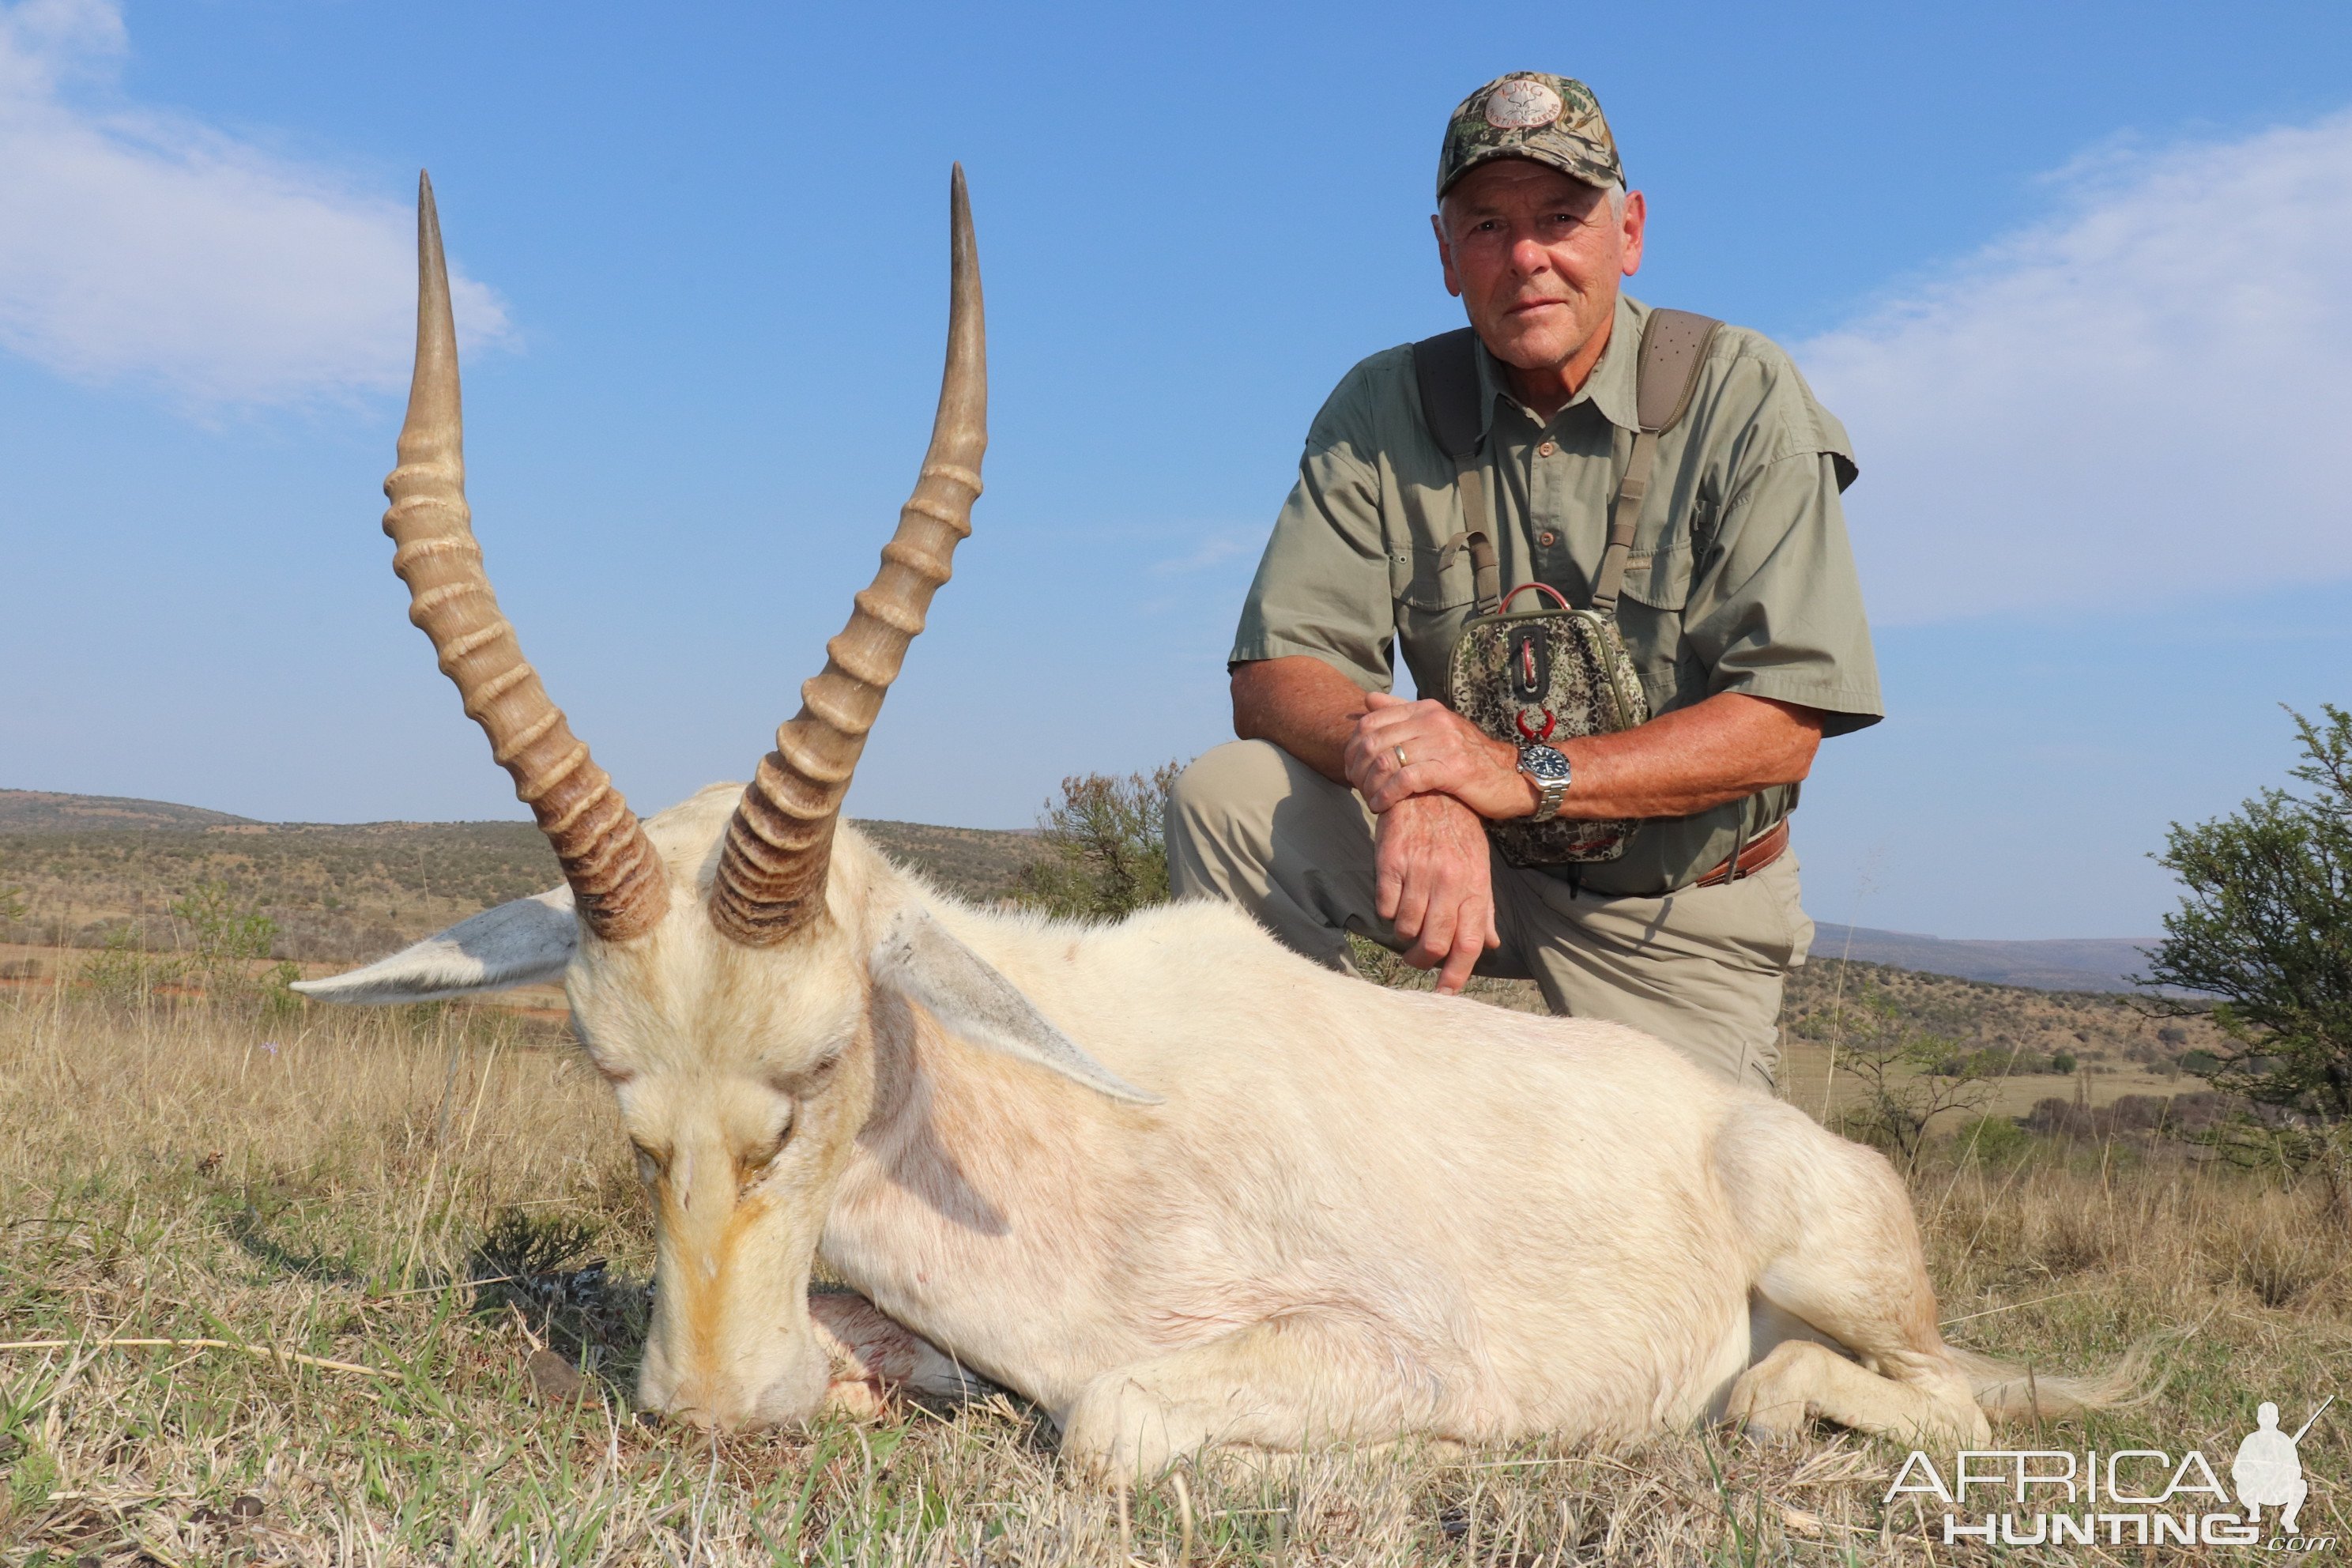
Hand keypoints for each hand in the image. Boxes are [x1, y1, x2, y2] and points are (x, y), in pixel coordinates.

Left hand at [1346, 692, 1537, 818]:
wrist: (1512, 777)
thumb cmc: (1468, 757)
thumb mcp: (1436, 728)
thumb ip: (1401, 712)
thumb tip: (1368, 699)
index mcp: (1425, 709)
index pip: (1370, 721)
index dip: (1352, 747)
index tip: (1351, 769)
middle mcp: (1433, 721)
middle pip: (1373, 741)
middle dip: (1357, 768)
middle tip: (1356, 787)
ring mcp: (1443, 743)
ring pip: (1385, 760)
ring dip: (1369, 784)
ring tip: (1368, 799)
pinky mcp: (1451, 769)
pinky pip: (1405, 779)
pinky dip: (1386, 794)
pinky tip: (1381, 805)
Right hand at [1374, 793, 1500, 993]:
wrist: (1428, 787)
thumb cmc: (1457, 831)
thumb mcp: (1479, 866)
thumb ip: (1483, 908)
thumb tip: (1490, 945)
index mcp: (1474, 886)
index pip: (1469, 943)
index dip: (1456, 975)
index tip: (1444, 994)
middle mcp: (1449, 882)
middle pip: (1434, 943)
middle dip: (1422, 961)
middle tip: (1415, 961)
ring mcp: (1419, 872)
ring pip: (1407, 928)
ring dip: (1404, 935)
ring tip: (1406, 924)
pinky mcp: (1391, 863)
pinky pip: (1385, 906)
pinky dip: (1387, 911)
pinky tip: (1393, 898)